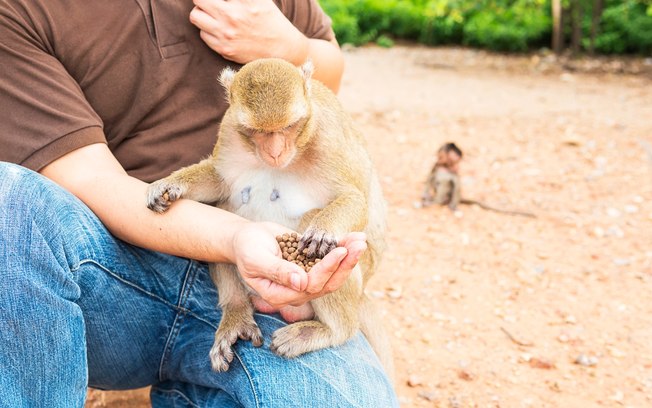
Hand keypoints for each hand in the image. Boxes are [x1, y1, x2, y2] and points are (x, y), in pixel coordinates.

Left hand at [189, 0, 308, 64]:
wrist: (283, 50)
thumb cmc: (271, 20)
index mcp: (244, 0)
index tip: (217, 0)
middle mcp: (233, 15)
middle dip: (204, 0)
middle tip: (212, 3)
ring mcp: (226, 34)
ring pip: (195, 16)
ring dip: (202, 13)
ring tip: (212, 15)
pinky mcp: (223, 49)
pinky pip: (203, 34)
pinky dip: (208, 30)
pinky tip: (220, 30)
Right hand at [232, 222, 365, 308]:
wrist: (247, 238)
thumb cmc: (247, 248)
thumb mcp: (256, 259)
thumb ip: (277, 271)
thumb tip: (301, 283)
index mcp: (282, 294)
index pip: (311, 286)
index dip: (327, 269)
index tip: (340, 250)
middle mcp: (297, 291)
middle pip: (328, 283)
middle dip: (345, 264)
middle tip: (359, 245)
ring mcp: (306, 279)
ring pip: (333, 274)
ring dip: (348, 257)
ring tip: (360, 239)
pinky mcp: (312, 266)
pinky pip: (331, 261)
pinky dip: (343, 249)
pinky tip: (354, 236)